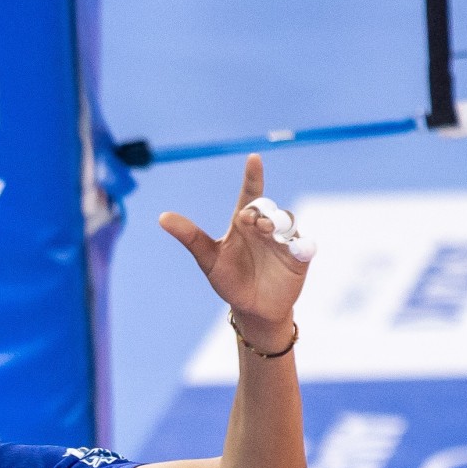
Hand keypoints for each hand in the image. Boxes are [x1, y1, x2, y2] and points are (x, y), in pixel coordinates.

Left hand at [158, 155, 308, 343]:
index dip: (252, 177)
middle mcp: (266, 228)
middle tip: (251, 219)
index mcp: (244, 224)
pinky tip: (297, 249)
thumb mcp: (208, 259)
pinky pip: (305, 246)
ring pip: (287, 222)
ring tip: (267, 230)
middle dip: (261, 210)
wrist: (251, 308)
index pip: (250, 195)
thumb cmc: (229, 280)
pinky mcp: (299, 257)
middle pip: (267, 208)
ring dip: (279, 223)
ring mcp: (284, 241)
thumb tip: (162, 217)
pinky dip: (302, 246)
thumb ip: (189, 237)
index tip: (253, 159)